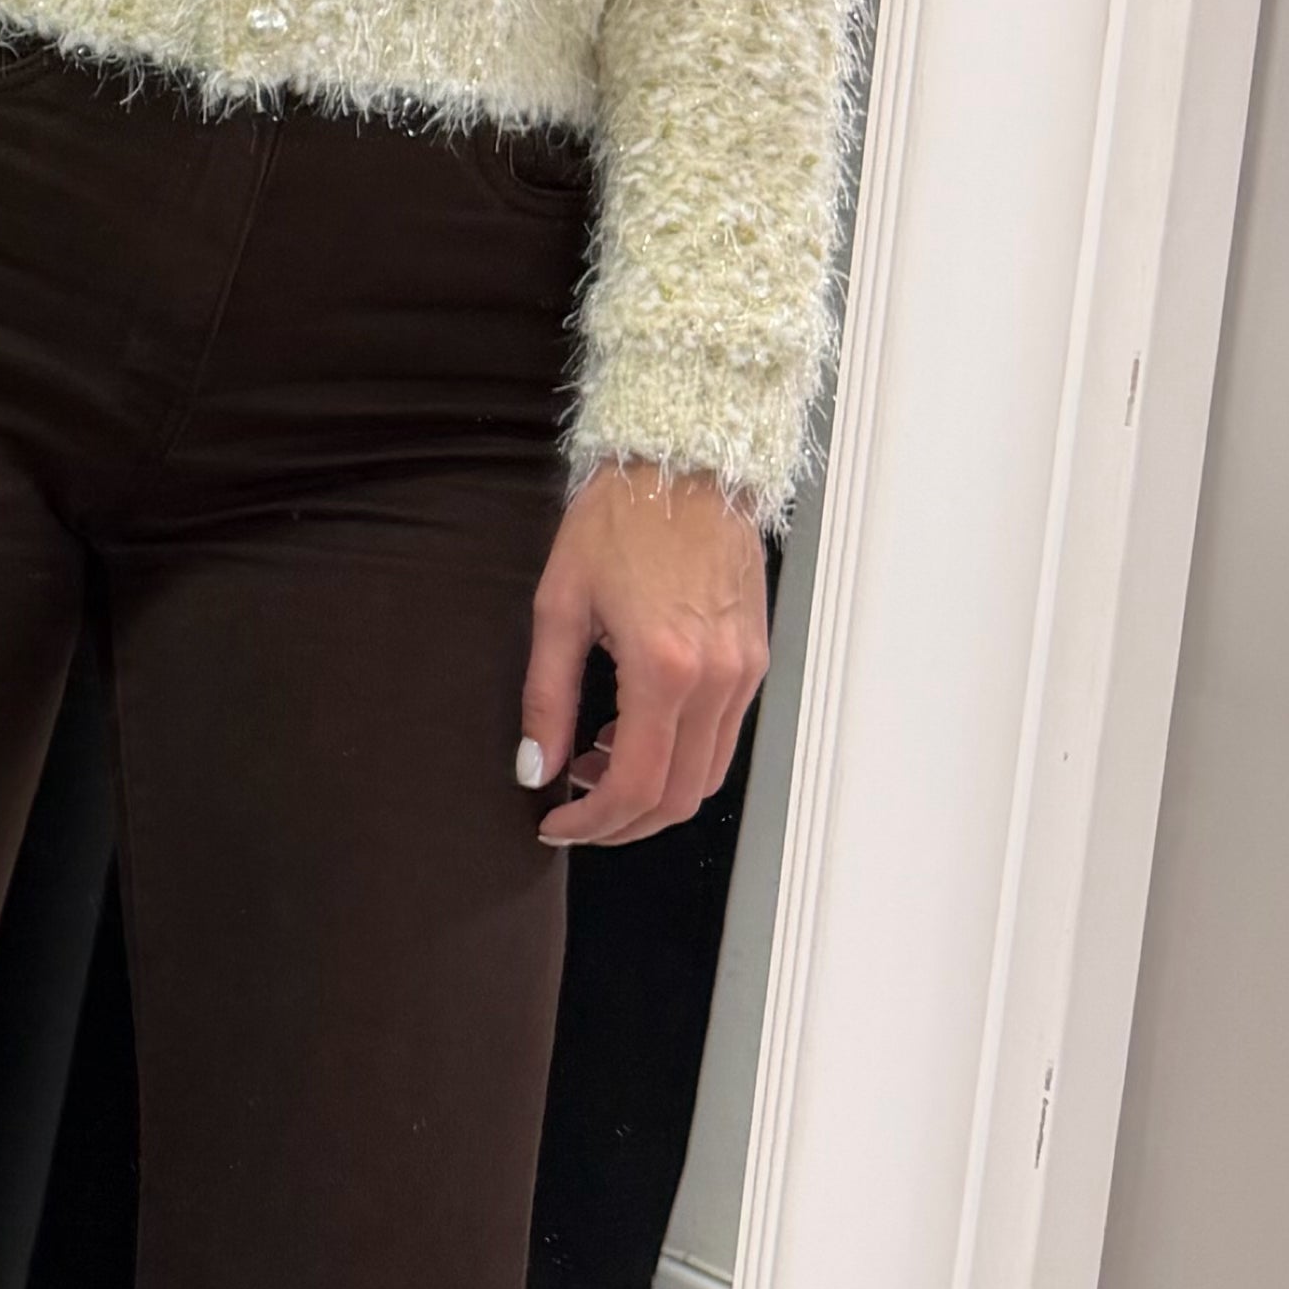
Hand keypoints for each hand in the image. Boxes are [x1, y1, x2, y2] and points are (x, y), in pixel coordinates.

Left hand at [521, 461, 768, 848]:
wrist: (684, 462)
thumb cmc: (618, 519)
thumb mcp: (558, 605)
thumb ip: (545, 696)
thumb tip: (533, 767)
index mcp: (664, 668)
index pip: (636, 785)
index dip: (593, 822)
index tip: (556, 825)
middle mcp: (717, 680)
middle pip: (680, 798)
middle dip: (623, 823)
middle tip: (574, 814)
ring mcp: (745, 673)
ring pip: (708, 776)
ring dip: (652, 794)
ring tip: (594, 769)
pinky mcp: (755, 661)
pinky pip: (722, 737)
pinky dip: (680, 757)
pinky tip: (632, 735)